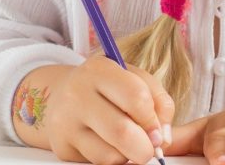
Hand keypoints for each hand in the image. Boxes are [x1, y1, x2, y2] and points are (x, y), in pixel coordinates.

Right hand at [44, 55, 173, 164]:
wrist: (63, 97)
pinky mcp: (62, 146)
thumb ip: (158, 102)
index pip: (136, 97)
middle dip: (146, 147)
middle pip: (122, 131)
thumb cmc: (108, 88)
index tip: (158, 130)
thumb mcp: (135, 80)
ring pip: (111, 155)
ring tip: (126, 141)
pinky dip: (113, 159)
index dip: (154, 120)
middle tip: (151, 147)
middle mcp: (77, 93)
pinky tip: (109, 145)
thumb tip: (162, 140)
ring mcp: (65, 121)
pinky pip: (98, 163)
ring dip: (128, 154)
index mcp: (99, 69)